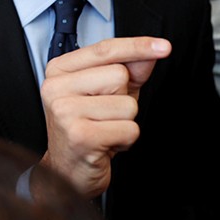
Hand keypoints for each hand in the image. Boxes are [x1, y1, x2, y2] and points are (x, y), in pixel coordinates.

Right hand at [38, 36, 165, 198]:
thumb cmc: (87, 128)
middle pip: (119, 75)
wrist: (66, 172)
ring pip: (127, 104)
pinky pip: (129, 129)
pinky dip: (126, 140)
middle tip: (103, 115)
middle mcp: (56, 87)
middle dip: (123, 97)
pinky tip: (106, 145)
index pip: (104, 50)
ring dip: (125, 122)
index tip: (164, 46)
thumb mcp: (107, 93)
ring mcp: (65, 112)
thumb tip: (152, 53)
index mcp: (59, 70)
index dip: (137, 46)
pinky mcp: (80, 136)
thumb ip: (129, 69)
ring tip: (104, 130)